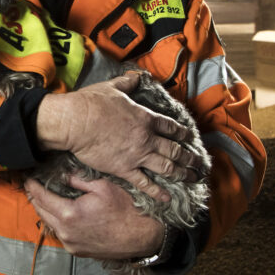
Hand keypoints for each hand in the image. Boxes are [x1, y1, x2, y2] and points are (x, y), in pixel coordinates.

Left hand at [25, 175, 162, 259]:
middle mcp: (66, 232)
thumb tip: (60, 174)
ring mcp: (71, 244)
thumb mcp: (101, 187)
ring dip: (45, 210)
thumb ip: (76, 180)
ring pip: (49, 223)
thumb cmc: (125, 209)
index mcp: (69, 214)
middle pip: (40, 211)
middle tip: (33, 185)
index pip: (40, 197)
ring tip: (45, 196)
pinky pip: (60, 233)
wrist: (143, 236)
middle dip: (35, 197)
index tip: (28, 177)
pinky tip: (61, 212)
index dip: (32, 185)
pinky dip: (57, 222)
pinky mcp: (77, 251)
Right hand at [36, 72, 203, 201]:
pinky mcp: (124, 169)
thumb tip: (137, 76)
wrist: (75, 122)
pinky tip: (167, 198)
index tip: (190, 137)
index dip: (182, 132)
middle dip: (189, 157)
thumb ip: (128, 83)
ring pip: (167, 167)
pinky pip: (145, 183)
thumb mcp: (112, 87)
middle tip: (198, 163)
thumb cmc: (92, 103)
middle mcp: (147, 138)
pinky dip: (157, 191)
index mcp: (145, 118)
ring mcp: (137, 155)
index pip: (170, 127)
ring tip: (192, 178)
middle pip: (175, 150)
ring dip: (182, 173)